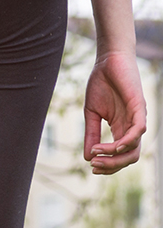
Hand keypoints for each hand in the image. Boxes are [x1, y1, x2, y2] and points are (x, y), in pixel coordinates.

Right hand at [84, 50, 146, 174]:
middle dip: (112, 166)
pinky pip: (138, 130)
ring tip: (97, 154)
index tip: (91, 165)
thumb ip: (92, 134)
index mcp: (122, 128)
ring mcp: (137, 117)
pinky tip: (113, 147)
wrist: (108, 61)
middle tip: (94, 166)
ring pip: (134, 148)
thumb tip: (88, 157)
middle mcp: (132, 126)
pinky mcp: (139, 107)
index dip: (108, 165)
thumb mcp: (92, 114)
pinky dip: (126, 142)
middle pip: (130, 157)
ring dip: (114, 156)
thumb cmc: (101, 84)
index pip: (121, 155)